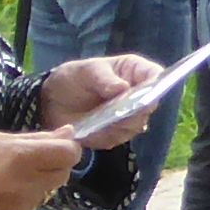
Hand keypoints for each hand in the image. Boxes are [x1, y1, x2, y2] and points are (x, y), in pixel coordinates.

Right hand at [0, 131, 82, 209]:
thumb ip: (34, 138)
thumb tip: (68, 133)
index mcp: (22, 158)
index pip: (70, 153)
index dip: (67, 146)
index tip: (54, 143)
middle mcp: (29, 184)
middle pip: (63, 172)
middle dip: (53, 163)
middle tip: (27, 158)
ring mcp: (25, 205)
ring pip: (48, 188)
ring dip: (38, 179)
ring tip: (7, 175)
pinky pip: (33, 202)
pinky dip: (25, 195)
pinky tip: (1, 192)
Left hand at [39, 53, 163, 148]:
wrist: (53, 101)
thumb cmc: (75, 78)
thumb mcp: (86, 71)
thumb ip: (104, 79)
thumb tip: (123, 88)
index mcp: (134, 72)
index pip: (156, 76)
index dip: (157, 84)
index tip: (146, 92)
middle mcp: (137, 95)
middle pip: (149, 105)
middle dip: (136, 108)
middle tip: (118, 109)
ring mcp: (128, 117)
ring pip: (136, 125)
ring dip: (120, 124)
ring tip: (101, 119)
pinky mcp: (115, 134)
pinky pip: (118, 138)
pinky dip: (107, 135)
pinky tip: (93, 129)